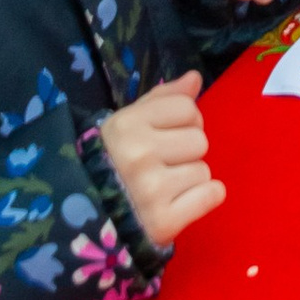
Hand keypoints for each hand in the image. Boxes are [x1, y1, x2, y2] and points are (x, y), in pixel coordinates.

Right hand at [97, 69, 224, 247]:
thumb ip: (163, 98)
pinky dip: (203, 199)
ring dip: (190, 179)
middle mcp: (138, 155)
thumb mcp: (128, 123)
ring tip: (164, 187)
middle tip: (163, 164)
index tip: (165, 135)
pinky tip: (180, 202)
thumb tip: (195, 78)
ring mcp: (151, 190)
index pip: (187, 108)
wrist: (87, 217)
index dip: (183, 121)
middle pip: (199, 140)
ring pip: (204, 170)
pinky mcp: (164, 221)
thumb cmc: (113, 163)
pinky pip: (211, 195)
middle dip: (186, 152)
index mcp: (127, 125)